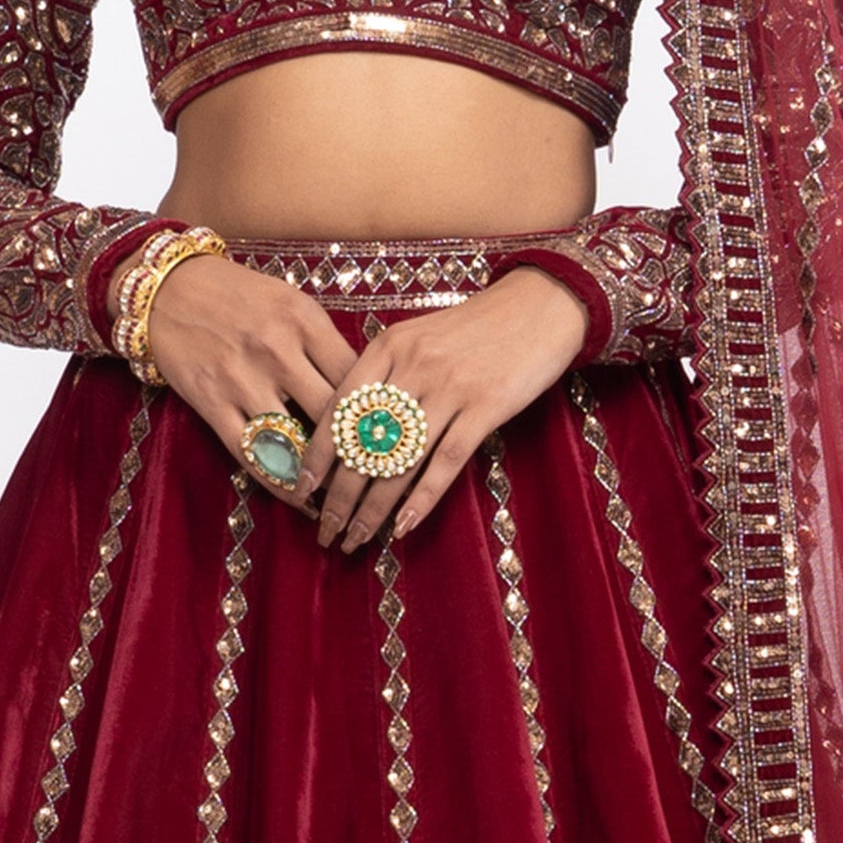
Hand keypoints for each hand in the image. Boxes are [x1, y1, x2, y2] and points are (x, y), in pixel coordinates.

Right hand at [141, 252, 357, 494]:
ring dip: (322, 479)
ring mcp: (242, 378)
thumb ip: (326, 344)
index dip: (379, 413)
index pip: (357, 377)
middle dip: (358, 453)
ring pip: (295, 443)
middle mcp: (276, 349)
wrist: (168, 289)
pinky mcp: (211, 403)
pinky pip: (252, 456)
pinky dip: (280, 485)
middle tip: (377, 479)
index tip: (392, 439)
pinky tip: (301, 500)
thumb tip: (367, 393)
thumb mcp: (291, 302)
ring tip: (344, 499)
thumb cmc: (238, 296)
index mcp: (304, 320)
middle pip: (332, 415)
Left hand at [315, 267, 588, 555]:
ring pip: (398, 461)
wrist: (541, 303)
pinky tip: (402, 527)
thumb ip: (386, 373)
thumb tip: (352, 425)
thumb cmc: (477, 326)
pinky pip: (444, 463)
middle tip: (325, 530)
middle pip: (363, 443)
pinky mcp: (485, 407)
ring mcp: (449, 388)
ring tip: (356, 539)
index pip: (338, 409)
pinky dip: (421, 500)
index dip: (317, 454)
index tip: (301, 488)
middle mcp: (412, 367)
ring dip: (373, 509)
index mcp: (388, 347)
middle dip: (339, 496)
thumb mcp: (419, 336)